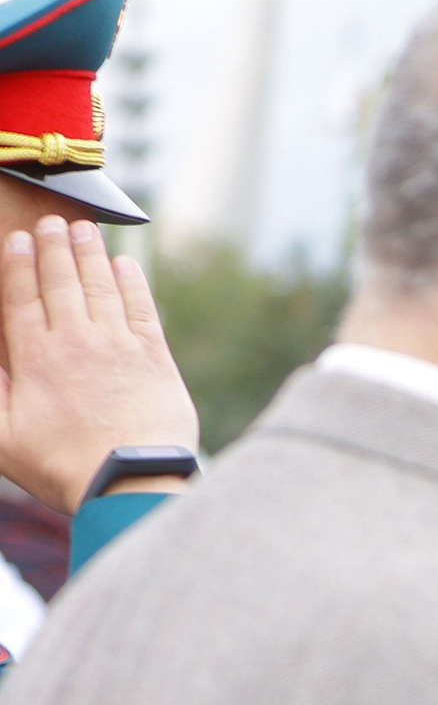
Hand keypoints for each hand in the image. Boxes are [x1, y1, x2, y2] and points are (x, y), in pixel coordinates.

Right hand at [0, 215, 197, 513]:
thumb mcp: (3, 439)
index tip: (18, 239)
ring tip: (82, 230)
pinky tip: (126, 266)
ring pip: (100, 288)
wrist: (131, 482)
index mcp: (34, 359)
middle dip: (53, 248)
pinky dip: (132, 284)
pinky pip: (141, 309)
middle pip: (61, 283)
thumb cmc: (64, 469)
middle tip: (50, 222)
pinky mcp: (155, 359)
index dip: (19, 265)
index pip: (22, 298)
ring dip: (90, 255)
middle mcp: (75, 343)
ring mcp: (118, 347)